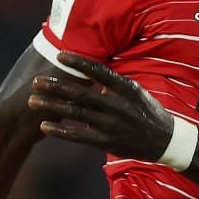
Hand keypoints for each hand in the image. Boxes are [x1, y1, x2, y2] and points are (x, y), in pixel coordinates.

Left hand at [29, 53, 174, 160]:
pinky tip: (44, 125)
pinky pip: (78, 135)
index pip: (98, 72)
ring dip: (52, 106)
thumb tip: (90, 67)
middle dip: (56, 86)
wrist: (165, 140)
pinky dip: (60, 130)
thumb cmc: (147, 111)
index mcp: (125, 88)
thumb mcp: (135, 90)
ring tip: (33, 101)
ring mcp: (111, 125)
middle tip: (36, 80)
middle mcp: (117, 105)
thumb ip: (113, 82)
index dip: (78, 63)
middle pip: (80, 93)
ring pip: (75, 113)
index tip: (59, 56)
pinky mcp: (106, 142)